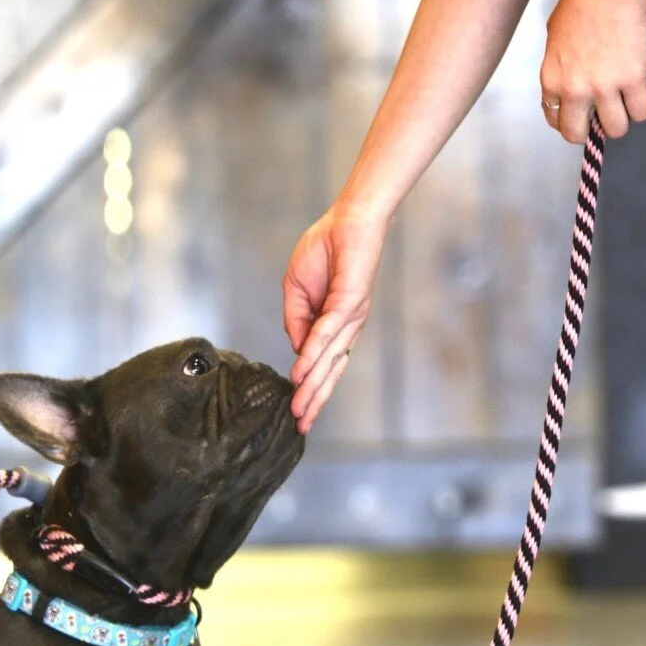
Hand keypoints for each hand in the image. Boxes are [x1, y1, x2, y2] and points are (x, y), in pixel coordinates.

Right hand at [282, 206, 386, 433]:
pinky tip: (301, 372)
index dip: (308, 387)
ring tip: (299, 410)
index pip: (321, 364)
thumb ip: (295, 318)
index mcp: (334, 325)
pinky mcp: (350, 302)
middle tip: (301, 427)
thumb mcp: (296, 288)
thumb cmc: (325, 248)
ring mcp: (350, 318)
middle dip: (314, 400)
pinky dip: (313, 354)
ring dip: (313, 387)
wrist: (349, 218)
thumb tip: (297, 348)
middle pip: (328, 372)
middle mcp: (346, 327)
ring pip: (328, 360)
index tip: (297, 411)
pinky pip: (326, 334)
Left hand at [540, 0, 645, 142]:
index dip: (570, 121)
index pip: (555, 120)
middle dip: (591, 130)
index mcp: (552, 81)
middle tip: (601, 118)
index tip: (579, 117)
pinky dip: (644, 108)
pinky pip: (641, 111)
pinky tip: (642, 96)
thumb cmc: (583, 4)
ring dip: (621, 120)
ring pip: (614, 128)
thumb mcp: (555, 40)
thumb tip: (568, 79)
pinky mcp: (633, 79)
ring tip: (625, 105)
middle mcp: (574, 91)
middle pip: (578, 134)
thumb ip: (559, 67)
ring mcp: (604, 88)